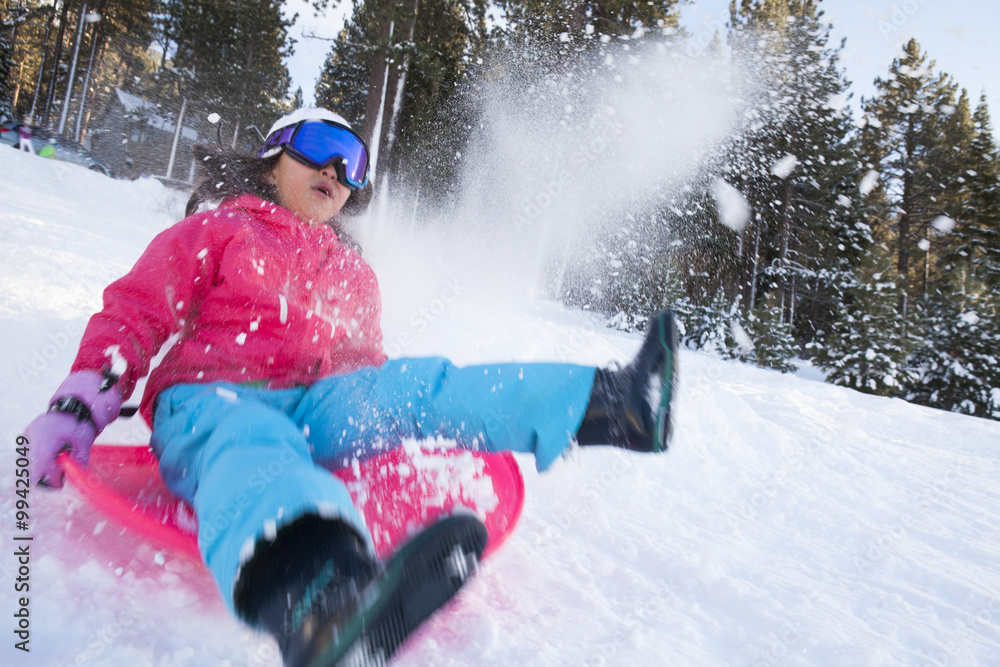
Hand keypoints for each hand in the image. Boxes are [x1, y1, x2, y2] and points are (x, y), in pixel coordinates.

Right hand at [23, 370, 121, 487]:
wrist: (74, 406)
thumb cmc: (80, 423)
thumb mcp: (84, 443)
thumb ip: (79, 461)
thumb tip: (77, 478)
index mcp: (47, 438)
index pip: (42, 466)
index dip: (51, 479)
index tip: (60, 484)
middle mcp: (33, 436)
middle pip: (31, 467)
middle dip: (45, 475)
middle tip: (58, 477)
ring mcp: (28, 435)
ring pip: (29, 462)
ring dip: (42, 466)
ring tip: (57, 459)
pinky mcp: (27, 435)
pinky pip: (29, 454)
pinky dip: (39, 458)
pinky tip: (52, 452)